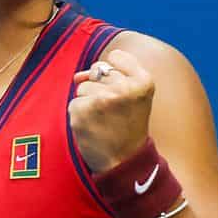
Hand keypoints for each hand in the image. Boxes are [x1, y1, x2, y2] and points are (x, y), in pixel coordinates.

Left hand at [67, 47, 155, 172]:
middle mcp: (124, 87)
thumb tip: (78, 75)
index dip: (113, 71)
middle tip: (114, 111)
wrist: (125, 160)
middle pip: (97, 71)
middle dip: (100, 88)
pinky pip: (74, 103)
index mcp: (143, 81)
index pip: (117, 56)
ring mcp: (102, 99)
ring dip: (88, 101)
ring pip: (83, 87)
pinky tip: (93, 126)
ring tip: (104, 119)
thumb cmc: (128, 126)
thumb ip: (114, 76)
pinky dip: (79, 114)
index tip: (121, 90)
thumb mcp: (135, 97)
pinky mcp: (82, 111)